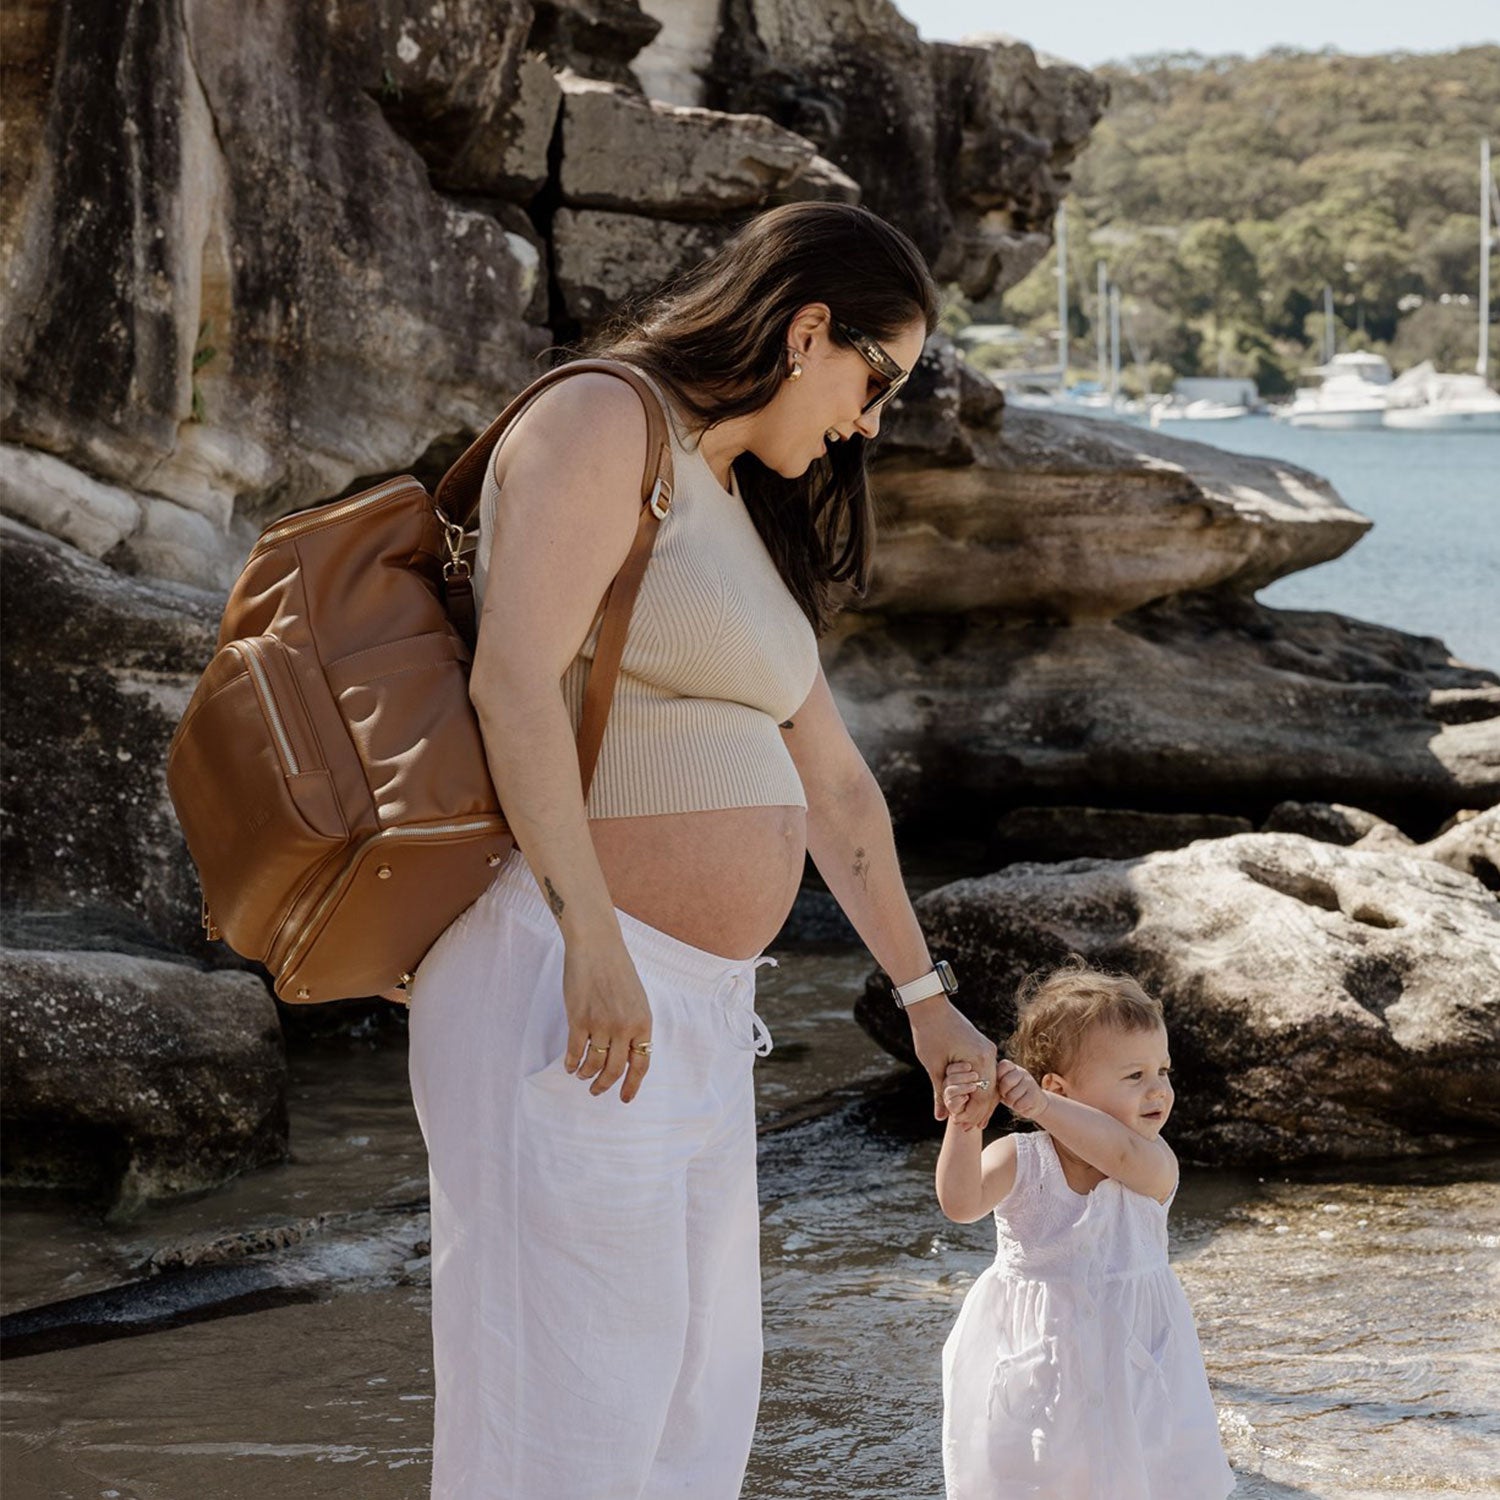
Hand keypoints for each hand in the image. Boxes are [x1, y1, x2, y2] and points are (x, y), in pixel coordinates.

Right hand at [561, 934, 653, 1101]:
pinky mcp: (579, 1018)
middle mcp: (624, 1027)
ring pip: (593, 1063)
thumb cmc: (617, 971)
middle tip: (596, 1090)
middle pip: (615, 1070)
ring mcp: (601, 1024)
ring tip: (581, 1074)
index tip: (625, 1098)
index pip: (641, 1064)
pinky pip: (574, 1051)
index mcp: (643, 1022)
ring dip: (586, 1074)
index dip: (632, 1085)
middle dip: (604, 1085)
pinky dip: (571, 1063)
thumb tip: (628, 1056)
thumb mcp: (637, 1000)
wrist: (597, 947)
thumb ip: (634, 1027)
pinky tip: (569, 1065)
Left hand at [907, 999, 998, 1126]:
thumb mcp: (933, 1066)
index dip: (973, 1114)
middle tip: (967, 1128)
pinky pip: (984, 1071)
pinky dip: (978, 1085)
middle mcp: (989, 1054)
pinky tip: (969, 1097)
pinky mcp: (981, 1046)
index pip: (984, 1096)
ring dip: (979, 1099)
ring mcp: (987, 1049)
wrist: (929, 1005)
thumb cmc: (929, 1033)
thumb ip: (940, 1093)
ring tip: (969, 1117)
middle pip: (990, 1090)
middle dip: (978, 1110)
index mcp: (980, 1059)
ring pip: (989, 1081)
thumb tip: (940, 1117)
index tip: (961, 1127)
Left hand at [995, 1059, 1049, 1121]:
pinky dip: (1018, 1107)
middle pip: (1007, 1081)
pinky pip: (1021, 1104)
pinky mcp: (1035, 1095)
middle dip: (1004, 1092)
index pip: (1003, 1066)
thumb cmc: (1012, 1093)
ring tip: (1014, 1100)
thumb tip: (977, 1080)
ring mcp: (1030, 1083)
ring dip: (1011, 1102)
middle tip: (1006, 1095)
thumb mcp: (1002, 1084)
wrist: (1034, 1103)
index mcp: (1012, 1067)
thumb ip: (994, 1080)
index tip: (999, 1085)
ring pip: (1013, 1095)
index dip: (998, 1077)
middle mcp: (1022, 1072)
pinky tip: (1021, 1105)